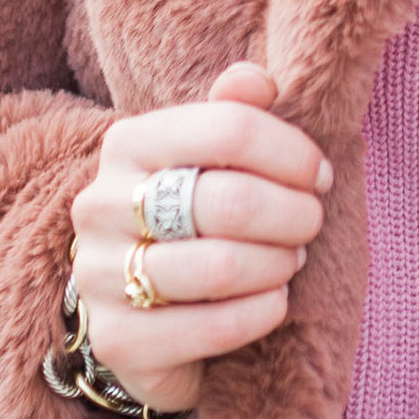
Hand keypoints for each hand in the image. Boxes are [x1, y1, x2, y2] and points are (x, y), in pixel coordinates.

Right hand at [68, 60, 330, 417]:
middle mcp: (101, 204)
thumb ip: (233, 114)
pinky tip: (274, 303)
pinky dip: (261, 314)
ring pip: (222, 267)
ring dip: (278, 266)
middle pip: (230, 200)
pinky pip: (212, 328)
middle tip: (311, 224)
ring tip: (290, 262)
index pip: (229, 128)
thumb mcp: (208, 162)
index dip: (292, 152)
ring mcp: (100, 275)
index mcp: (128, 143)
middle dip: (293, 215)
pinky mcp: (117, 339)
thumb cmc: (188, 223)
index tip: (319, 176)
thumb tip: (258, 80)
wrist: (139, 314)